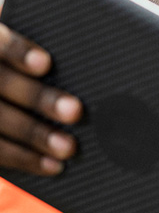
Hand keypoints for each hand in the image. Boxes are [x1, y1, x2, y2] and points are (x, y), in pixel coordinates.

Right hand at [0, 23, 81, 174]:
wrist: (6, 89)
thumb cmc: (29, 65)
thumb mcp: (31, 46)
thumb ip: (47, 46)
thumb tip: (96, 50)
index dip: (18, 52)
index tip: (46, 63)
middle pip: (2, 84)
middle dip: (39, 99)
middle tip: (76, 111)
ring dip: (35, 136)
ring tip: (69, 147)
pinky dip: (26, 160)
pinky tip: (53, 166)